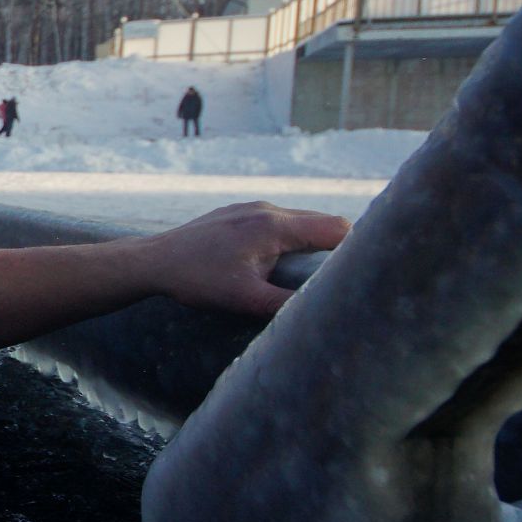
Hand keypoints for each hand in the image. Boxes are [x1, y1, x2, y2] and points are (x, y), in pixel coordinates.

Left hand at [148, 201, 349, 317]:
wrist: (153, 261)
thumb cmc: (196, 280)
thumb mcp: (245, 299)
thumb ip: (287, 304)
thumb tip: (324, 314)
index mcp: (274, 226)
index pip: (336, 228)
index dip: (357, 249)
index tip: (368, 271)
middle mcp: (267, 210)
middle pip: (322, 222)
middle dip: (339, 247)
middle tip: (351, 276)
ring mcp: (252, 208)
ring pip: (300, 221)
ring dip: (313, 243)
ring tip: (320, 272)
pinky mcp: (239, 213)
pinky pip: (278, 222)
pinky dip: (291, 238)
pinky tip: (285, 261)